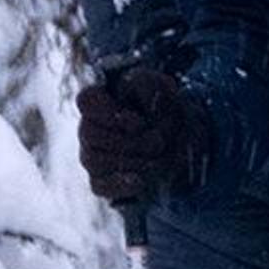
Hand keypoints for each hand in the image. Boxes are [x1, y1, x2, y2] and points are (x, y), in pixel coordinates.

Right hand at [78, 63, 200, 207]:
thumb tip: (129, 94)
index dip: (108, 112)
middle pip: (90, 134)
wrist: (183, 139)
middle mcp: (89, 128)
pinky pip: (99, 186)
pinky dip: (119, 184)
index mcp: (101, 101)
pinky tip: (139, 181)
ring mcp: (92, 156)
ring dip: (131, 161)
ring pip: (94, 160)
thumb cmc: (166, 109)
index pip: (86, 100)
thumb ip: (144, 83)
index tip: (139, 122)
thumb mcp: (162, 87)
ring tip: (158, 160)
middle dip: (130, 141)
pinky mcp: (102, 180)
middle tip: (159, 141)